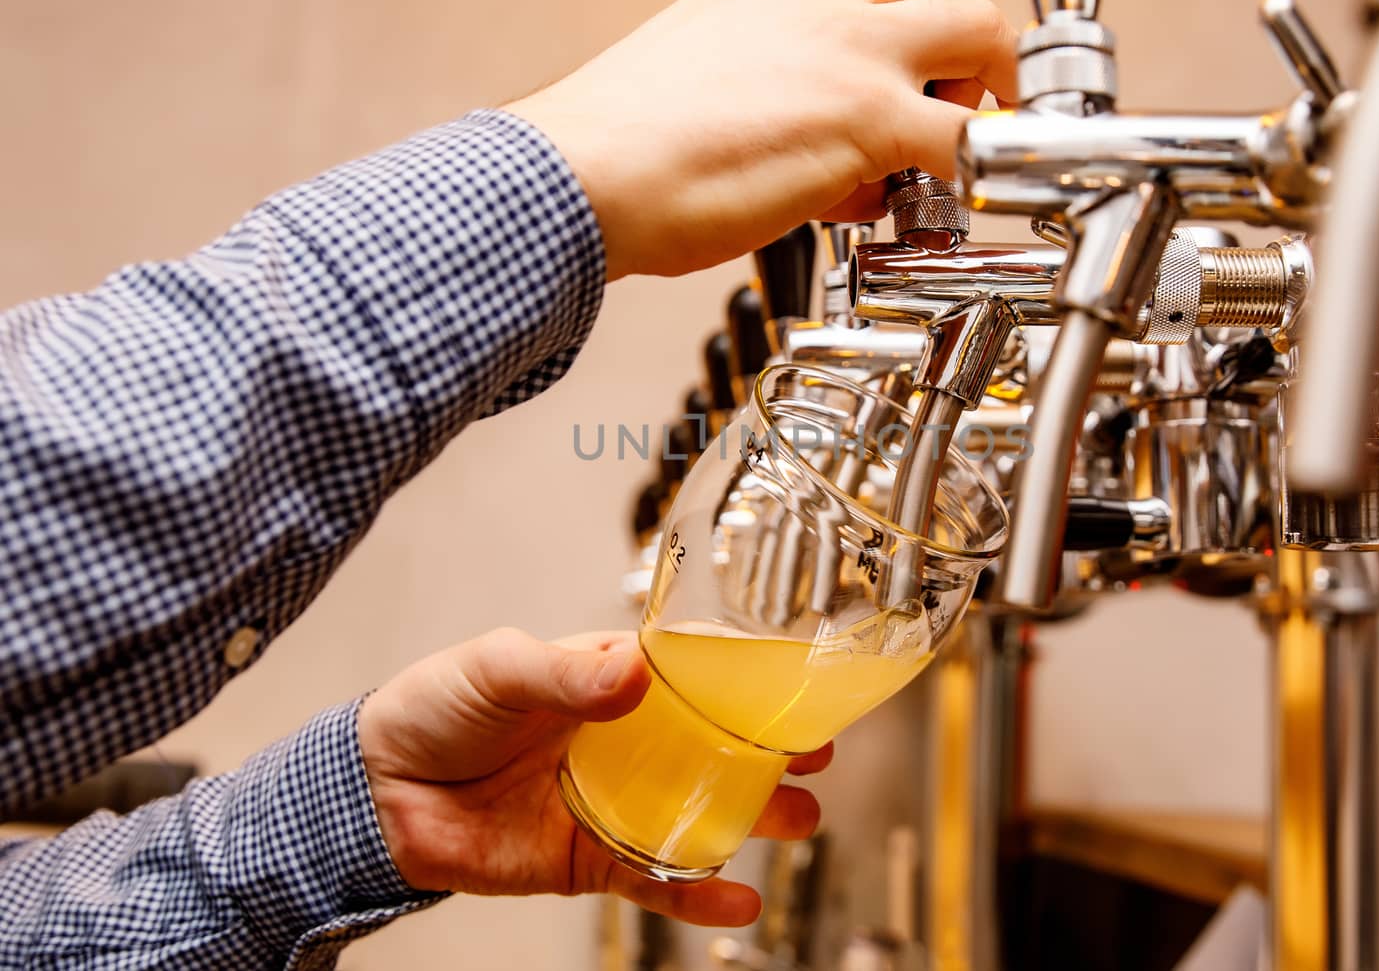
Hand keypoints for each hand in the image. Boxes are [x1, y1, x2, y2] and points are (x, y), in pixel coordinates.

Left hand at [358, 628, 830, 925]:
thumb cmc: (433, 710)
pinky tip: (740, 901)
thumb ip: (565, 674)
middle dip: (768, 754)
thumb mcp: (497, 668)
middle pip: (713, 748)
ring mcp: (611, 803)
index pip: (691, 679)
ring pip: (699, 813)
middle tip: (816, 758)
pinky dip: (699, 895)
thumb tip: (632, 675)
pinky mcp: (590, 860)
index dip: (744, 685)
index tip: (793, 688)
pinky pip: (655, 879)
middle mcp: (622, 742)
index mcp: (605, 682)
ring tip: (798, 821)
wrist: (373, 794)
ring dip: (753, 819)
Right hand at [505, 0, 1016, 280]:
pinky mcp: (871, 118)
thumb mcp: (711, 60)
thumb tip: (817, 137)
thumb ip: (780, 74)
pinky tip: (949, 204)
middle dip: (963, 49)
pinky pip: (975, 138)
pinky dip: (981, 171)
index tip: (934, 14)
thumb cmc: (625, 135)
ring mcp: (858, 50)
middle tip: (940, 107)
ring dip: (984, 96)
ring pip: (983, 36)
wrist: (587, 170)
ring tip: (948, 151)